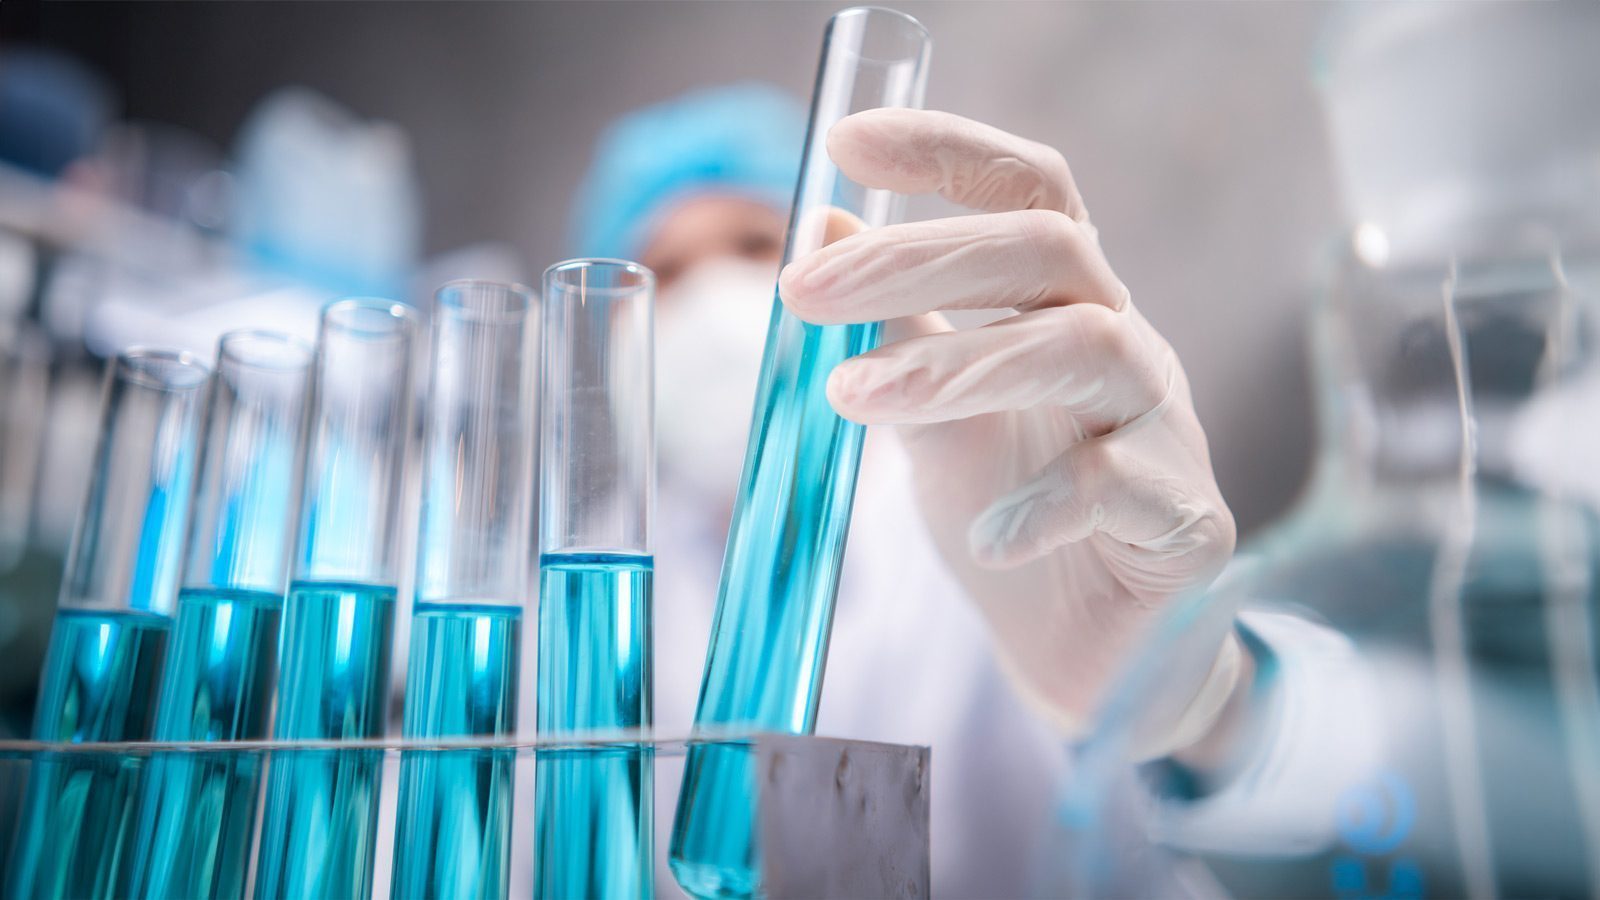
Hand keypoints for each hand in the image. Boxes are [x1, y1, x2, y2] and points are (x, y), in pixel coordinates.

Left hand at [779, 109, 1240, 756]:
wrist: (1088, 656)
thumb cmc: (1016, 519)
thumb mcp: (935, 421)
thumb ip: (895, 333)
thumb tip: (817, 231)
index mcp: (1068, 309)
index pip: (1031, 192)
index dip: (948, 150)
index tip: (841, 141)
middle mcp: (1127, 348)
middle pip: (1050, 250)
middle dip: (918, 254)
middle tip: (801, 291)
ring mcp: (1166, 429)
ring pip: (1088, 349)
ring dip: (961, 364)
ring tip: (855, 397)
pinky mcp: (1187, 521)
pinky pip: (1119, 488)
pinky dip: (1041, 506)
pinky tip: (984, 537)